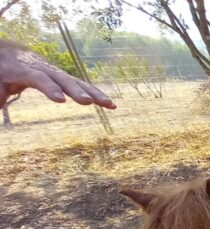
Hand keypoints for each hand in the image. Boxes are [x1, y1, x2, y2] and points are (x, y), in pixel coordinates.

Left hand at [0, 40, 115, 108]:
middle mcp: (45, 69)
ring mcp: (57, 73)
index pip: (39, 79)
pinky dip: (97, 94)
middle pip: (62, 80)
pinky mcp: (65, 78)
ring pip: (77, 82)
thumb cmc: (3, 69)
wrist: (13, 54)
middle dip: (76, 91)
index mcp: (25, 69)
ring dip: (95, 94)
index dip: (50, 88)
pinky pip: (82, 86)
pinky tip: (112, 105)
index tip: (61, 100)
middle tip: (88, 101)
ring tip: (110, 105)